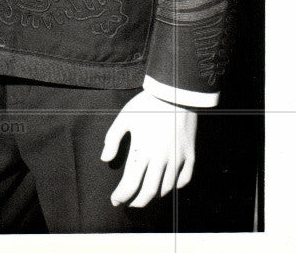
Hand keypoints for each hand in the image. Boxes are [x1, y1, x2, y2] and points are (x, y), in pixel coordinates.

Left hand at [101, 90, 196, 207]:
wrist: (174, 92)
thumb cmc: (146, 104)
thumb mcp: (124, 117)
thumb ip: (112, 139)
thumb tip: (105, 159)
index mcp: (142, 151)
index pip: (130, 183)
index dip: (121, 196)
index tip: (115, 200)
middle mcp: (161, 159)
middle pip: (148, 192)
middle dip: (136, 202)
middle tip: (128, 203)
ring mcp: (177, 159)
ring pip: (166, 188)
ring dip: (154, 196)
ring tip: (144, 195)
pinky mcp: (190, 155)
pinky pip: (183, 179)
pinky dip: (173, 187)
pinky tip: (165, 185)